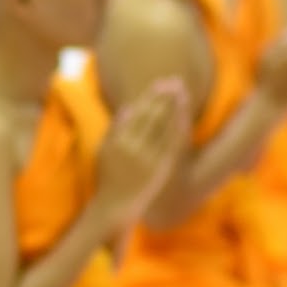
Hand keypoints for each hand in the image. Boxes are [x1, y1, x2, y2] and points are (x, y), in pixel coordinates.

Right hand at [93, 78, 189, 225]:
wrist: (116, 204)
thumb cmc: (106, 176)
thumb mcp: (102, 151)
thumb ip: (114, 129)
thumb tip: (129, 107)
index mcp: (119, 142)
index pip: (138, 113)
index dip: (150, 97)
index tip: (159, 84)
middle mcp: (134, 148)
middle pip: (154, 116)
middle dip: (165, 97)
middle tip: (175, 82)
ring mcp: (149, 158)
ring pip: (165, 127)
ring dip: (174, 108)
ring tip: (182, 92)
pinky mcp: (161, 167)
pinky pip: (172, 143)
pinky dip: (178, 127)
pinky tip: (184, 116)